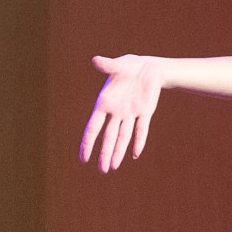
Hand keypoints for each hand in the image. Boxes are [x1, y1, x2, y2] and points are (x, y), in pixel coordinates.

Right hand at [81, 53, 162, 171]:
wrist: (148, 67)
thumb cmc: (129, 65)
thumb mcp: (118, 65)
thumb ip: (108, 66)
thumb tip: (96, 60)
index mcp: (104, 103)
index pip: (93, 127)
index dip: (88, 143)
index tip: (83, 158)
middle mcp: (116, 112)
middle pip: (108, 137)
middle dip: (105, 154)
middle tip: (102, 170)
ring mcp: (130, 114)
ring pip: (123, 137)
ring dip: (118, 152)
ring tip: (113, 167)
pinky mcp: (145, 113)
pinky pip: (141, 130)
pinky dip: (139, 141)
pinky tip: (135, 154)